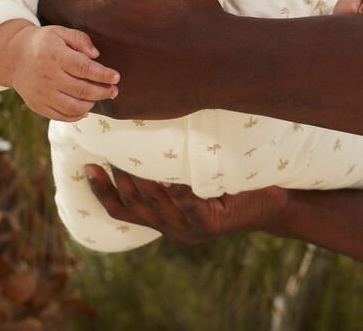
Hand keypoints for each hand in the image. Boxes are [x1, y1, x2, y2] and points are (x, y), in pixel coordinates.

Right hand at [8, 22, 119, 121]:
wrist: (13, 56)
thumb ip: (80, 39)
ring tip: (99, 97)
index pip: (84, 68)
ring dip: (91, 104)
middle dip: (103, 92)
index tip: (116, 77)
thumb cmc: (42, 42)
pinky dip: (76, 115)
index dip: (103, 74)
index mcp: (55, 56)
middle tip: (114, 91)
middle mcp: (48, 77)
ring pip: (73, 106)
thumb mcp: (60, 32)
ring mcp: (42, 94)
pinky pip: (61, 116)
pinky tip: (85, 108)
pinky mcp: (37, 105)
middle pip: (82, 90)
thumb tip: (96, 55)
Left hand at [37, 0, 227, 119]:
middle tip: (71, 14)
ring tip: (87, 44)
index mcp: (94, 20)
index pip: (47, 7)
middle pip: (54, 40)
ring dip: (74, 57)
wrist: (220, 62)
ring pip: (71, 71)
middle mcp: (91, 56)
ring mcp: (102, 86)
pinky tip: (112, 68)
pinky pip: (92, 93)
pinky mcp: (118, 108)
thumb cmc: (188, 11)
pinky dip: (95, 80)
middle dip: (58, 26)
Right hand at [85, 165, 288, 244]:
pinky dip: (173, 185)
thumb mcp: (199, 181)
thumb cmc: (236, 185)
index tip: (88, 166)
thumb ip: (175, 171)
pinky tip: (166, 168)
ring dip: (139, 178)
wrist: (275, 205)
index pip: (123, 212)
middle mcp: (174, 231)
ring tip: (129, 153)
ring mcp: (190, 230)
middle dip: (117, 178)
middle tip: (107, 149)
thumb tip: (151, 132)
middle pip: (134, 207)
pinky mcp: (209, 224)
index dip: (103, 192)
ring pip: (154, 204)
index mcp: (167, 223)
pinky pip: (185, 201)